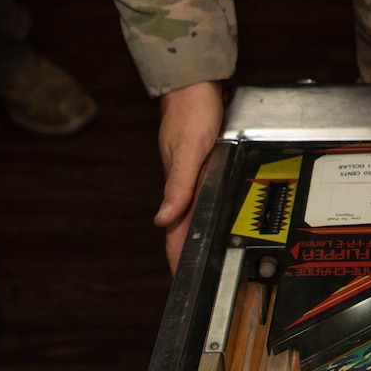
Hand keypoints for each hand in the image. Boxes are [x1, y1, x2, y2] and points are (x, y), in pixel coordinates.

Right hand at [155, 80, 223, 272]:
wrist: (194, 83)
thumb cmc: (191, 111)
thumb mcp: (190, 150)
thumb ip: (178, 185)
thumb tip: (162, 220)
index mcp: (178, 185)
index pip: (174, 233)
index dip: (177, 260)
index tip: (180, 287)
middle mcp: (182, 183)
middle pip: (182, 228)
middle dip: (184, 256)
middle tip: (190, 283)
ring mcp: (190, 173)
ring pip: (190, 213)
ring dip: (193, 236)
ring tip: (197, 260)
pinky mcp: (199, 163)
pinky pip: (199, 196)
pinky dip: (202, 212)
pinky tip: (207, 215)